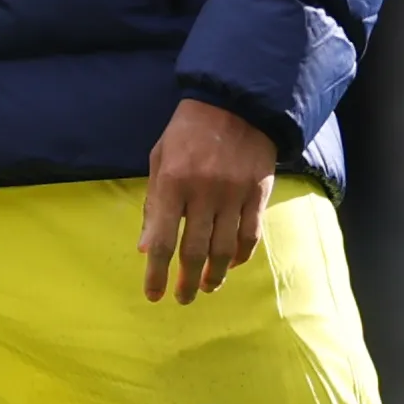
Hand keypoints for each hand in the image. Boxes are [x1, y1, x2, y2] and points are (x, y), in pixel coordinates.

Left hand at [139, 98, 276, 302]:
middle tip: (181, 299)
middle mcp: (204, 192)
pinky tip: (231, 264)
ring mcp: (234, 194)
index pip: (163, 240)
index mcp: (172, 182)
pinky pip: (250, 235)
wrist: (235, 104)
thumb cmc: (187, 133)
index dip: (157, 273)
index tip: (154, 295)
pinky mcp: (258, 193)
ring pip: (224, 249)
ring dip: (215, 275)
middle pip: (194, 251)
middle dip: (186, 282)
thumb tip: (145, 248)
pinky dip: (241, 255)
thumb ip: (153, 204)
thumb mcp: (159, 159)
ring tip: (206, 287)